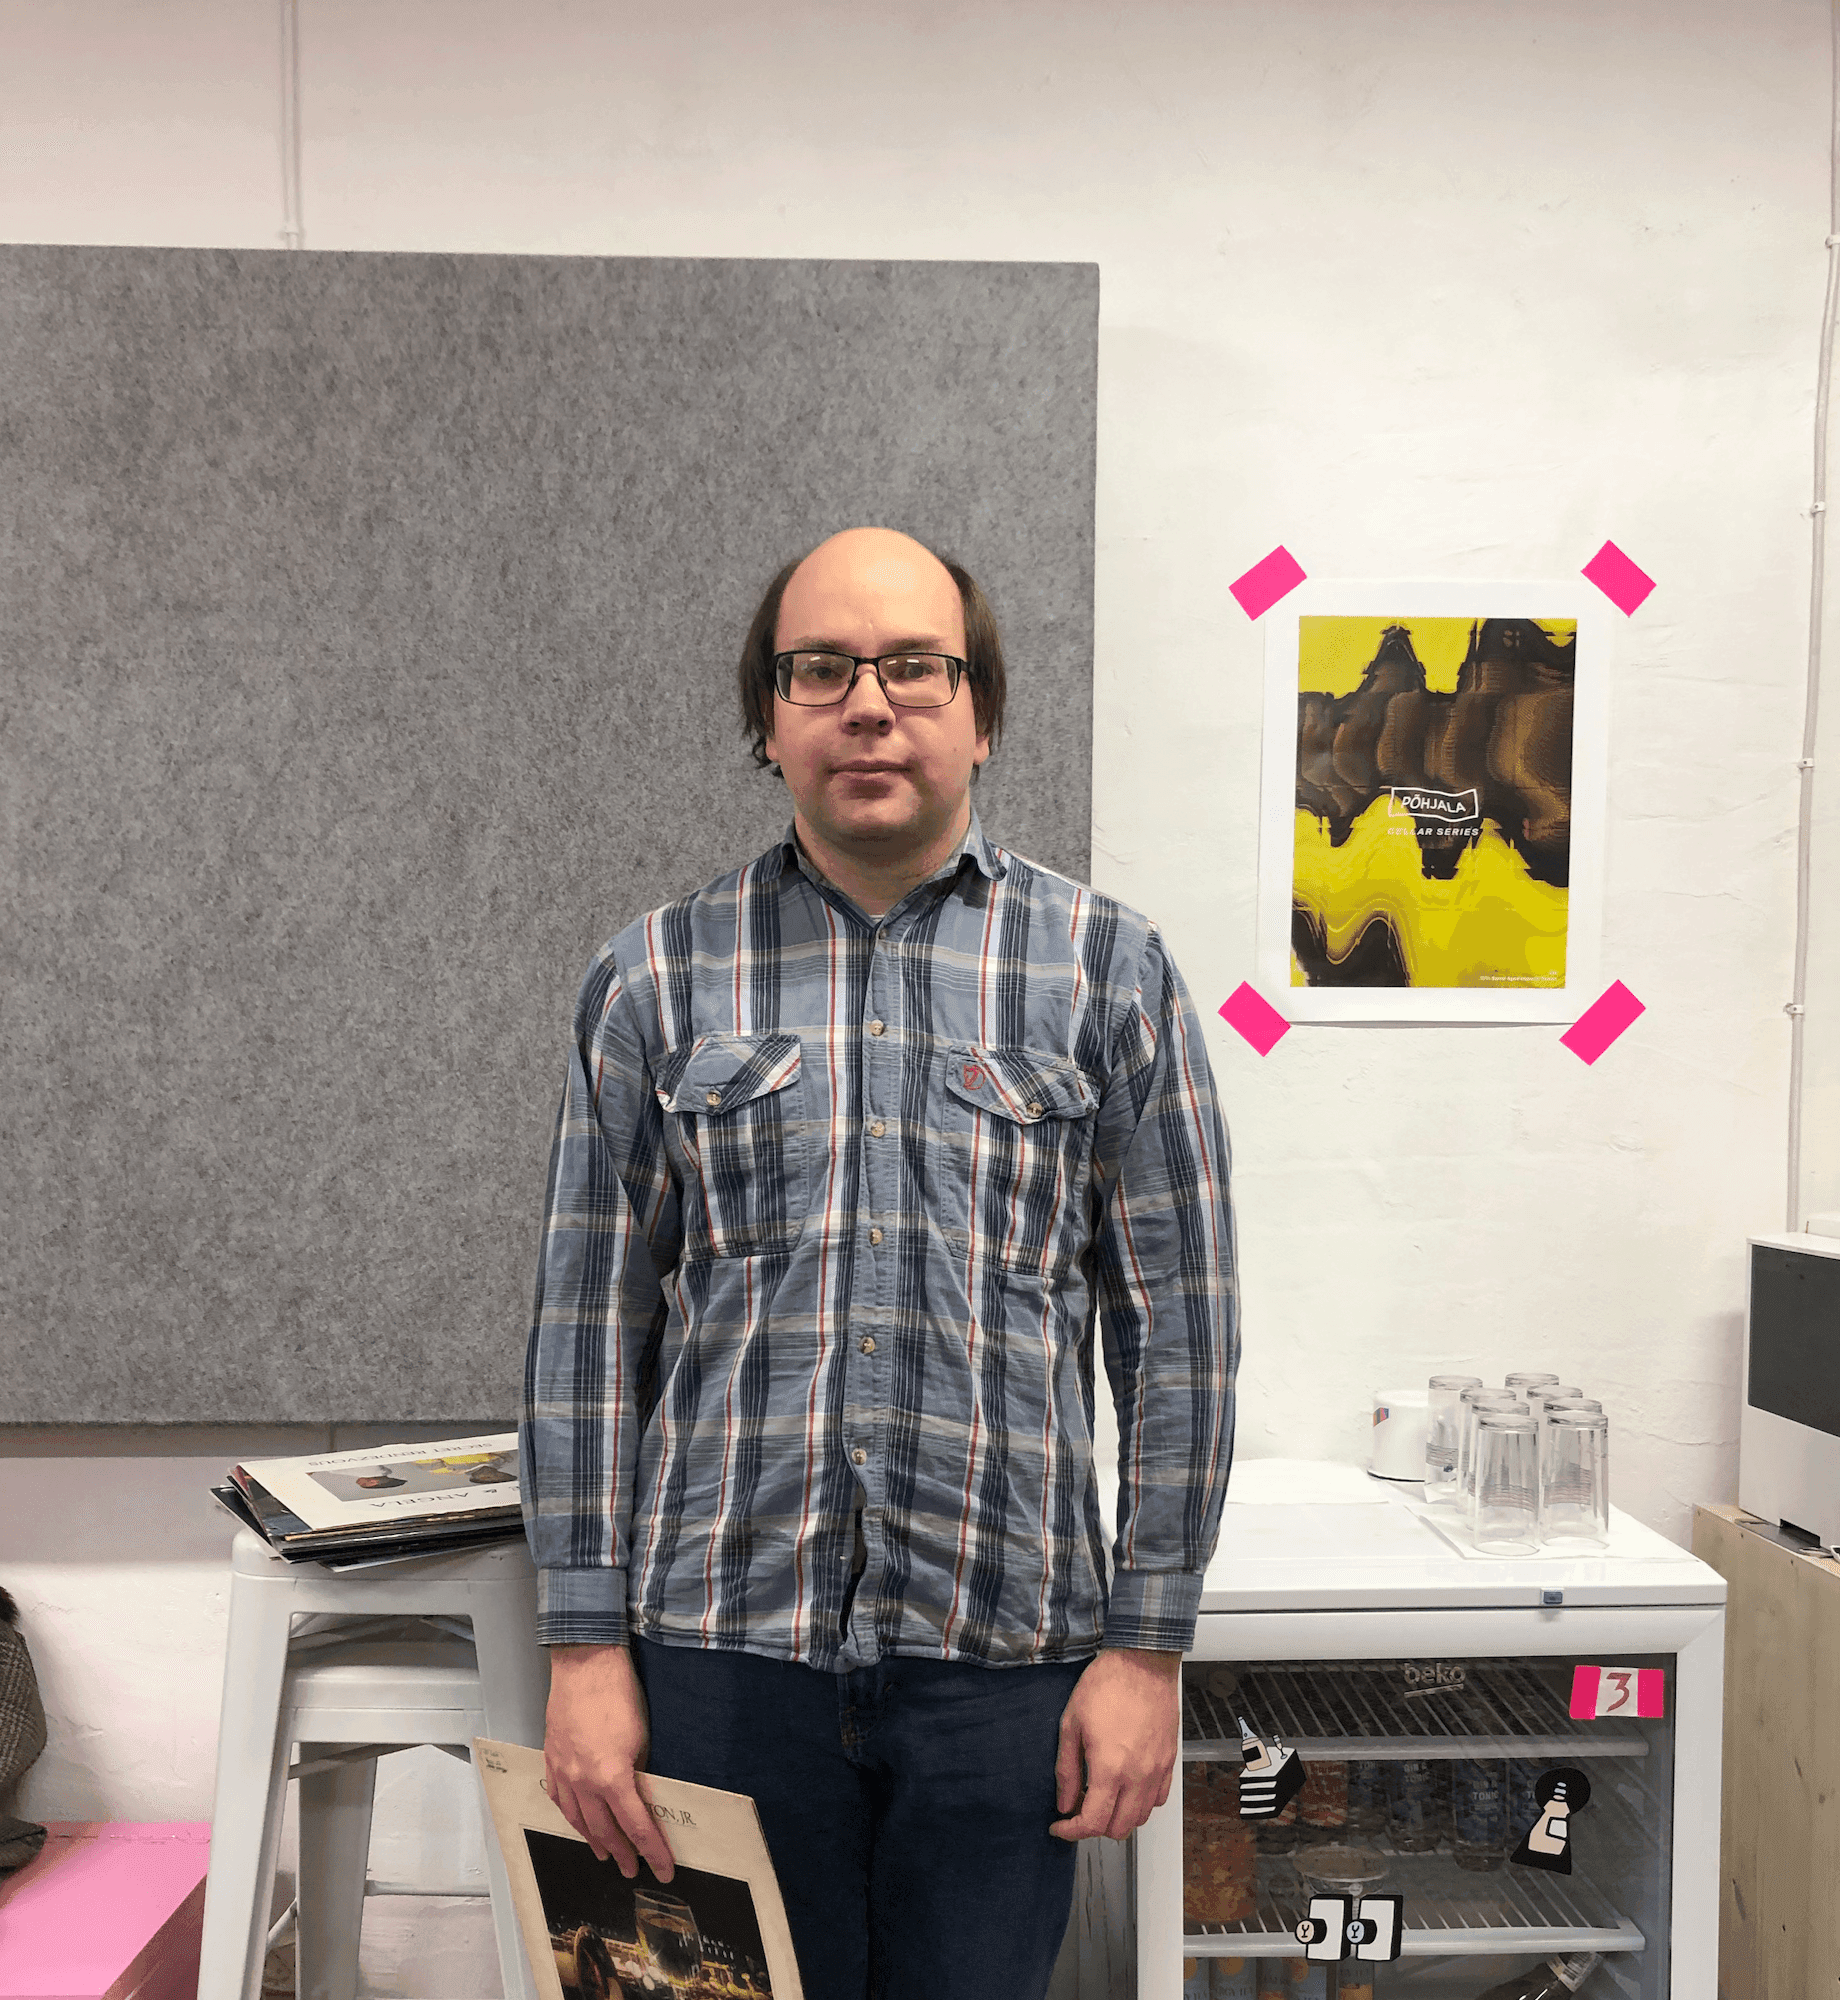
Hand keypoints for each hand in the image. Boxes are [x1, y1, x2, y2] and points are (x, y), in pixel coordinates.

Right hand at [543, 1643, 675, 1879]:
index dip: (652, 1851)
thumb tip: (640, 1794)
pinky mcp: (552, 1759)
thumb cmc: (618, 1694)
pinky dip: (571, 1816)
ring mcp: (564, 1772)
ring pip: (578, 1820)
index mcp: (612, 1778)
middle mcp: (584, 1782)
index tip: (663, 1868)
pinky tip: (577, 1822)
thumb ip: (638, 1772)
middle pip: (604, 1831)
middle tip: (632, 1869)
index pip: (636, 1827)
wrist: (586, 1665)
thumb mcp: (642, 1738)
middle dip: (622, 1853)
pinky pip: (559, 1799)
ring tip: (605, 1854)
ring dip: (594, 1840)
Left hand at [1050, 1647, 1181, 1842]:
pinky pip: (1158, 1799)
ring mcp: (1157, 1770)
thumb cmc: (1106, 1685)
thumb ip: (1067, 1769)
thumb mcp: (1072, 1723)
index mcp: (1110, 1768)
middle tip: (1079, 1809)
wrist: (1142, 1662)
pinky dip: (1141, 1804)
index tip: (1060, 1826)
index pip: (1093, 1822)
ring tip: (1102, 1798)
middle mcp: (1137, 1776)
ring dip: (1119, 1818)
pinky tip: (1126, 1787)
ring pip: (1140, 1818)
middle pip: (1119, 1828)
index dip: (1072, 1831)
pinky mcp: (1169, 1761)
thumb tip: (1064, 1802)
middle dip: (1094, 1827)